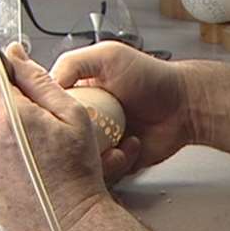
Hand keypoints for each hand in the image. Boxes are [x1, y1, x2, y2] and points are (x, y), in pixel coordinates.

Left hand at [0, 44, 135, 230]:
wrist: (68, 217)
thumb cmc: (75, 172)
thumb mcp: (72, 115)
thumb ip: (39, 81)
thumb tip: (16, 56)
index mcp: (7, 115)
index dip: (11, 69)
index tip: (19, 71)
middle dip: (12, 99)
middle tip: (39, 116)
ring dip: (9, 125)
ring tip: (36, 142)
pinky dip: (6, 149)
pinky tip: (30, 159)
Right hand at [51, 41, 193, 180]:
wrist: (185, 105)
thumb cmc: (154, 77)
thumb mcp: (109, 56)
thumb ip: (72, 63)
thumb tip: (44, 83)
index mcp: (79, 93)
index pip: (47, 108)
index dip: (44, 116)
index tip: (49, 118)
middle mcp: (86, 119)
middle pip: (58, 139)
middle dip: (68, 140)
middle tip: (87, 131)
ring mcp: (99, 143)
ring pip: (76, 161)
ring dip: (93, 154)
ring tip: (114, 139)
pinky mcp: (114, 163)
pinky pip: (101, 174)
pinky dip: (114, 164)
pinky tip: (129, 145)